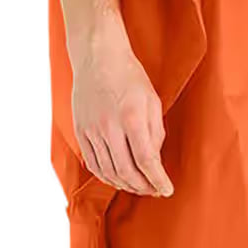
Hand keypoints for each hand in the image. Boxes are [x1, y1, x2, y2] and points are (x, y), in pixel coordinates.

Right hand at [70, 30, 174, 197]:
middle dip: (143, 186)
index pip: (147, 160)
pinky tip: (117, 179)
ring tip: (139, 187)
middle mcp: (109, 127)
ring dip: (125, 185)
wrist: (98, 57)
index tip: (167, 190)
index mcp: (132, 116)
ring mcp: (91, 130)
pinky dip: (106, 177)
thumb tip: (155, 161)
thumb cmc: (129, 76)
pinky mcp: (80, 131)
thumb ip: (155, 133)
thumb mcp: (152, 100)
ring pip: (108, 171)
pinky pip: (93, 164)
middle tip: (154, 190)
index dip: (158, 180)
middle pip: (126, 171)